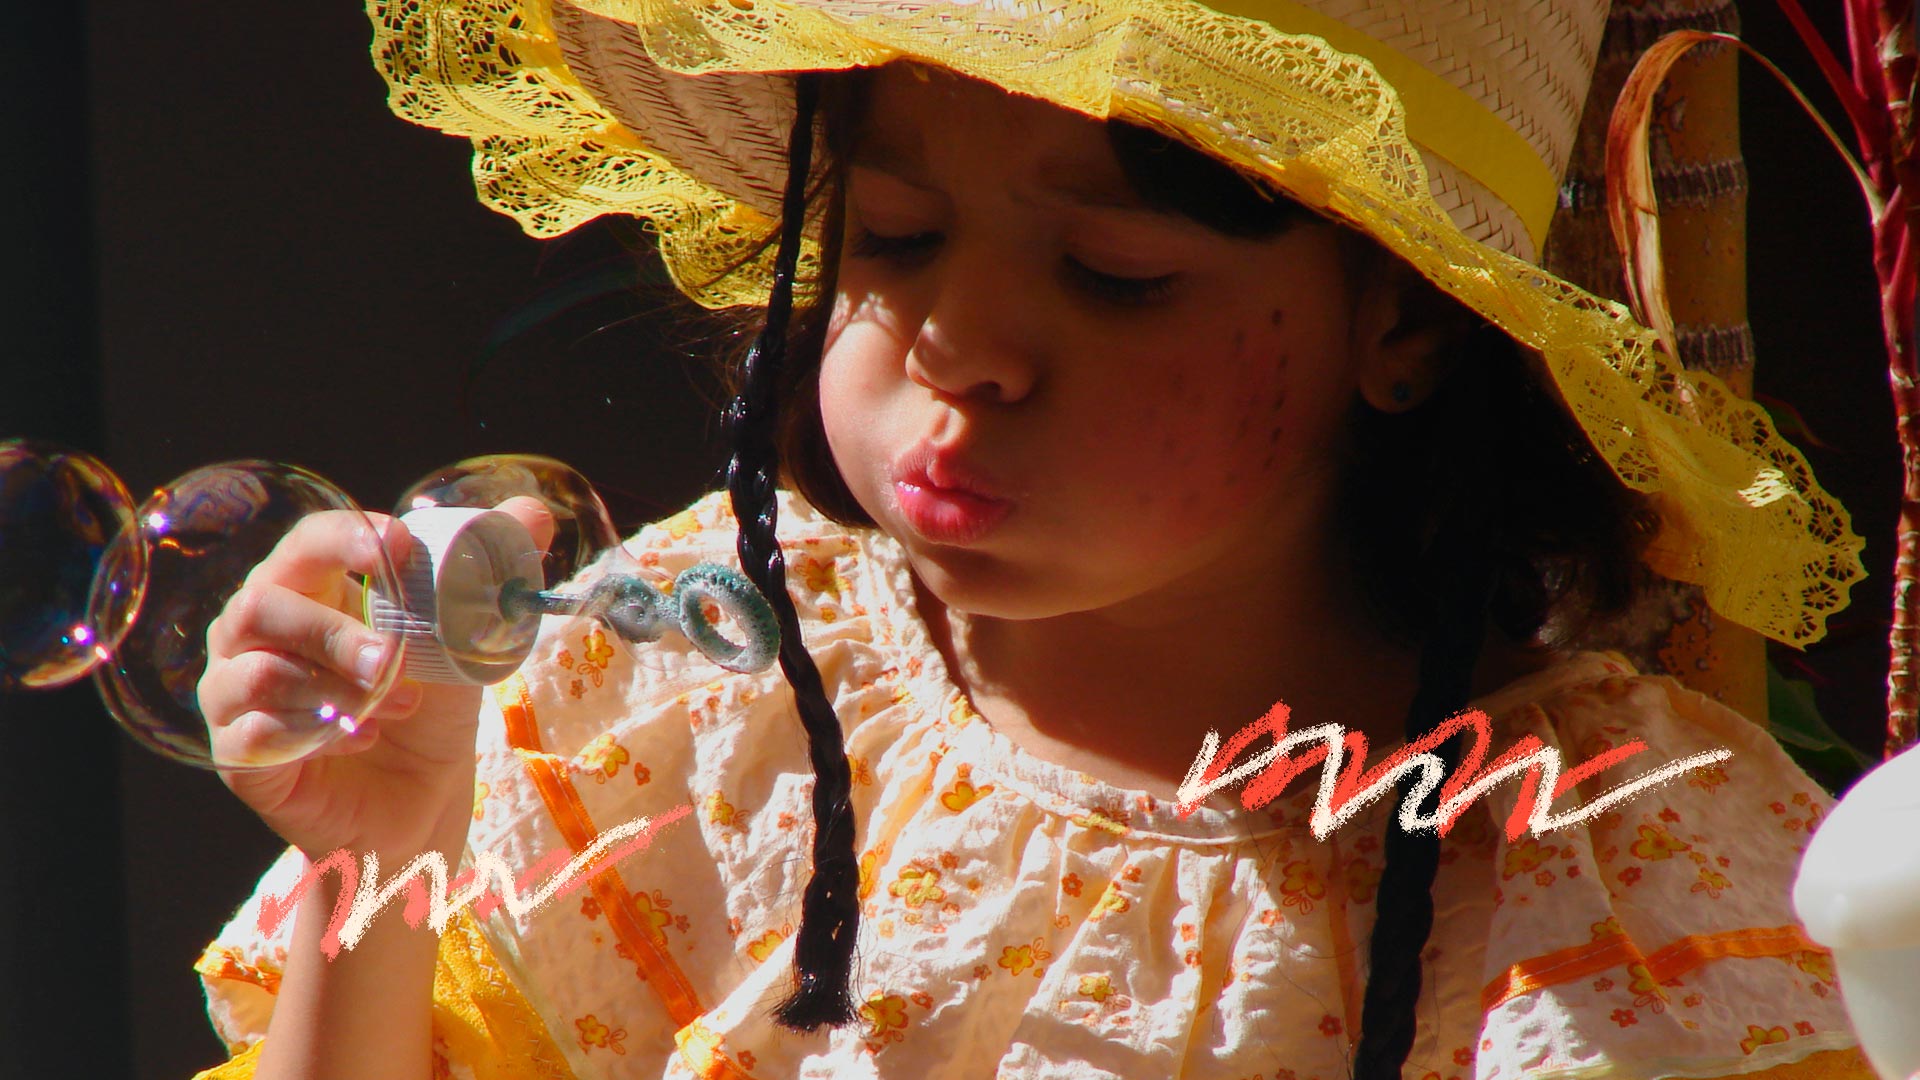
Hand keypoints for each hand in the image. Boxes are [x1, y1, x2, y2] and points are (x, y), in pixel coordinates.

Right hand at [200, 497, 554, 857]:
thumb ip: (487, 576)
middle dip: (334, 632)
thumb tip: (534, 514)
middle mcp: (253, 635)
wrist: (421, 805)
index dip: (343, 538)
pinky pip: (256, 735)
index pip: (304, 543)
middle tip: (392, 661)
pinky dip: (319, 737)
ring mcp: (234, 694)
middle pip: (261, 605)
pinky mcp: (237, 755)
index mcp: (306, 591)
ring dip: (338, 691)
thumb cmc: (429, 712)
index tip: (396, 546)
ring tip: (396, 709)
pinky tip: (364, 740)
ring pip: (257, 673)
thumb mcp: (464, 642)